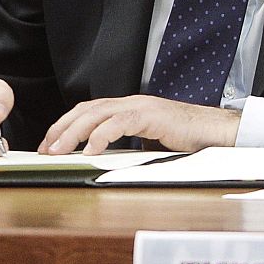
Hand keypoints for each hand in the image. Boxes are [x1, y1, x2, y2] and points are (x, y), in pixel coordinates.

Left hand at [39, 95, 240, 154]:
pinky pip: (119, 123)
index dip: (65, 126)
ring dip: (74, 133)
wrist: (217, 133)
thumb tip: (103, 159)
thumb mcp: (149, 143)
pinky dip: (101, 135)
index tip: (49, 144)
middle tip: (46, 149)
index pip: (87, 112)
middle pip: (85, 110)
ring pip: (97, 114)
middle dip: (61, 128)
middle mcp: (131, 103)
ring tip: (59, 150)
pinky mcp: (152, 116)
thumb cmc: (187, 140)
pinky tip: (90, 149)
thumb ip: (127, 145)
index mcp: (127, 108)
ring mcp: (141, 107)